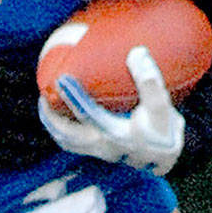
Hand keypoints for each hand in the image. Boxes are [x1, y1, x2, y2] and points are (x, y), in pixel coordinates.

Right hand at [0, 55, 57, 169]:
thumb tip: (29, 79)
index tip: (52, 97)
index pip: (6, 90)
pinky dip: (10, 159)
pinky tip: (29, 160)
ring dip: (28, 143)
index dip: (31, 94)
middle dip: (35, 120)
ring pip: (0, 140)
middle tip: (60, 123)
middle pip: (6, 116)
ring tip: (52, 144)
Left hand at [38, 45, 184, 174]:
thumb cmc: (164, 131)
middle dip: (50, 116)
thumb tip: (137, 53)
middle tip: (43, 95)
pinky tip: (61, 118)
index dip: (73, 96)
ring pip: (66, 142)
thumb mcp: (162, 109)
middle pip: (66, 134)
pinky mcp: (99, 155)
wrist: (169, 159)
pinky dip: (62, 132)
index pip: (88, 114)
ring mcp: (99, 153)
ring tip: (46, 106)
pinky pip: (72, 145)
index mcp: (116, 135)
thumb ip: (151, 83)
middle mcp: (103, 147)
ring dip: (53, 125)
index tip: (60, 78)